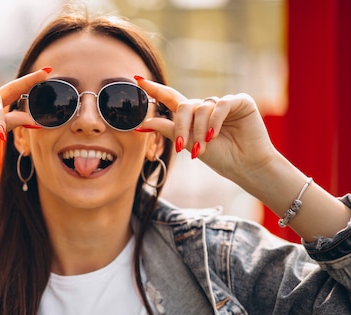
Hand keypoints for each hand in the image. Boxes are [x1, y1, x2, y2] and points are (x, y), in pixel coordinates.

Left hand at [135, 77, 278, 184]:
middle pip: (184, 106)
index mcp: (192, 116)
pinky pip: (221, 105)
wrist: (245, 166)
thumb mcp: (188, 143)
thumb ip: (169, 130)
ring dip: (199, 130)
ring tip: (203, 147)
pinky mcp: (240, 101)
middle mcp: (206, 106)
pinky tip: (215, 134)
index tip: (137, 80)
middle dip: (180, 127)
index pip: (170, 98)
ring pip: (201, 107)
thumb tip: (144, 123)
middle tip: (181, 147)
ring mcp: (223, 103)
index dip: (154, 90)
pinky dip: (215, 121)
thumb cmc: (220, 157)